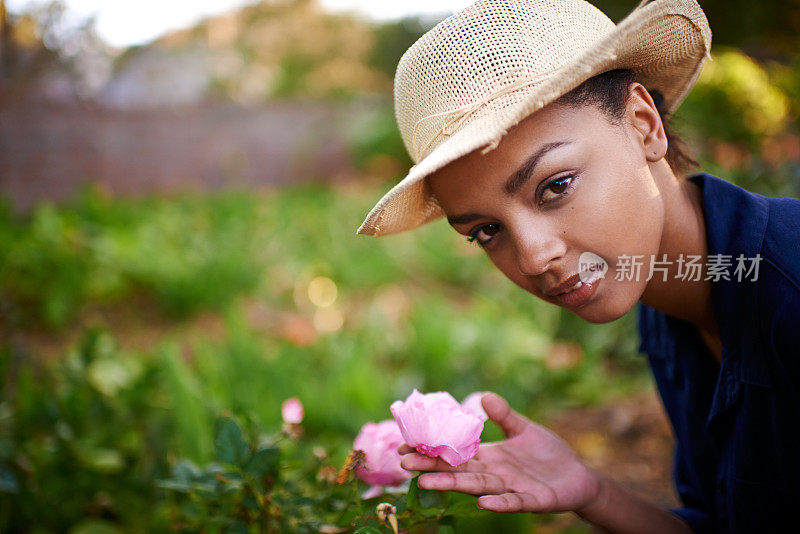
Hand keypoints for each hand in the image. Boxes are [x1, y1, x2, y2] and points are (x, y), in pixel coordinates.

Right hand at [398, 392, 601, 513]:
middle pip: (458, 471)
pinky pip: (513, 502)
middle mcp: (495, 474)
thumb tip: (484, 396)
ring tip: (426, 484)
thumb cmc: (549, 454)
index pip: (455, 454)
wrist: (579, 476)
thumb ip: (505, 416)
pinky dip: (498, 503)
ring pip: (477, 487)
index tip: (405, 447)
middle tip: (403, 465)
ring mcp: (511, 488)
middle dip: (431, 468)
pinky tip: (483, 502)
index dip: (432, 451)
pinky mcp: (532, 500)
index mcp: (490, 456)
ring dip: (452, 486)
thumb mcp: (524, 429)